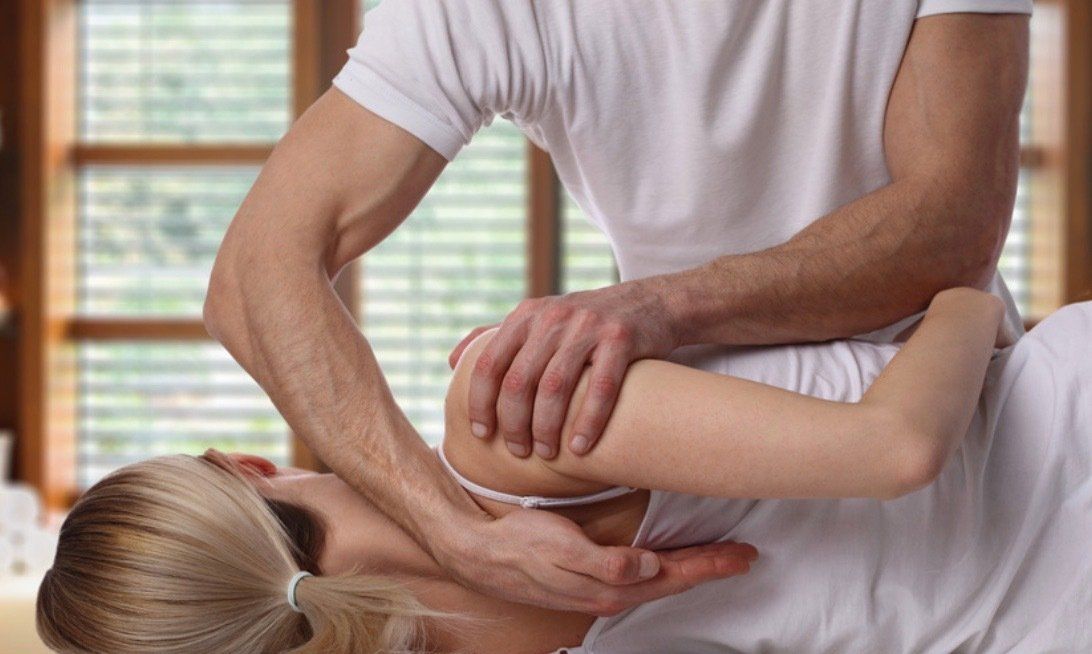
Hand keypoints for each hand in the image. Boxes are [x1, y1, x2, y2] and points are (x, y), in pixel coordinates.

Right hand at [436, 508, 757, 615]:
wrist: (482, 554)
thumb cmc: (521, 545)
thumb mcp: (561, 548)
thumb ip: (605, 562)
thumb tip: (647, 566)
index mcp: (612, 587)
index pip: (674, 574)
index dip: (710, 563)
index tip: (742, 554)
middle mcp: (613, 593)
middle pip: (674, 580)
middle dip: (711, 567)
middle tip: (745, 554)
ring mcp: (602, 589)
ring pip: (660, 581)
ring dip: (692, 568)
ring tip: (719, 557)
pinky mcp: (592, 579)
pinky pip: (641, 578)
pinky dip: (665, 569)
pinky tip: (668, 562)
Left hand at [448, 279, 678, 458]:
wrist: (651, 303)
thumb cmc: (586, 322)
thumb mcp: (539, 317)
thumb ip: (496, 337)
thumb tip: (452, 362)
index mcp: (526, 315)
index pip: (489, 362)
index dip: (480, 402)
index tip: (481, 434)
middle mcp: (552, 317)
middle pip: (519, 380)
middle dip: (514, 423)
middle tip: (518, 451)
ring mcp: (587, 326)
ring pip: (555, 386)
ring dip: (546, 427)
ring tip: (547, 453)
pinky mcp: (621, 338)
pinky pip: (601, 388)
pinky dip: (588, 421)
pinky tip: (581, 446)